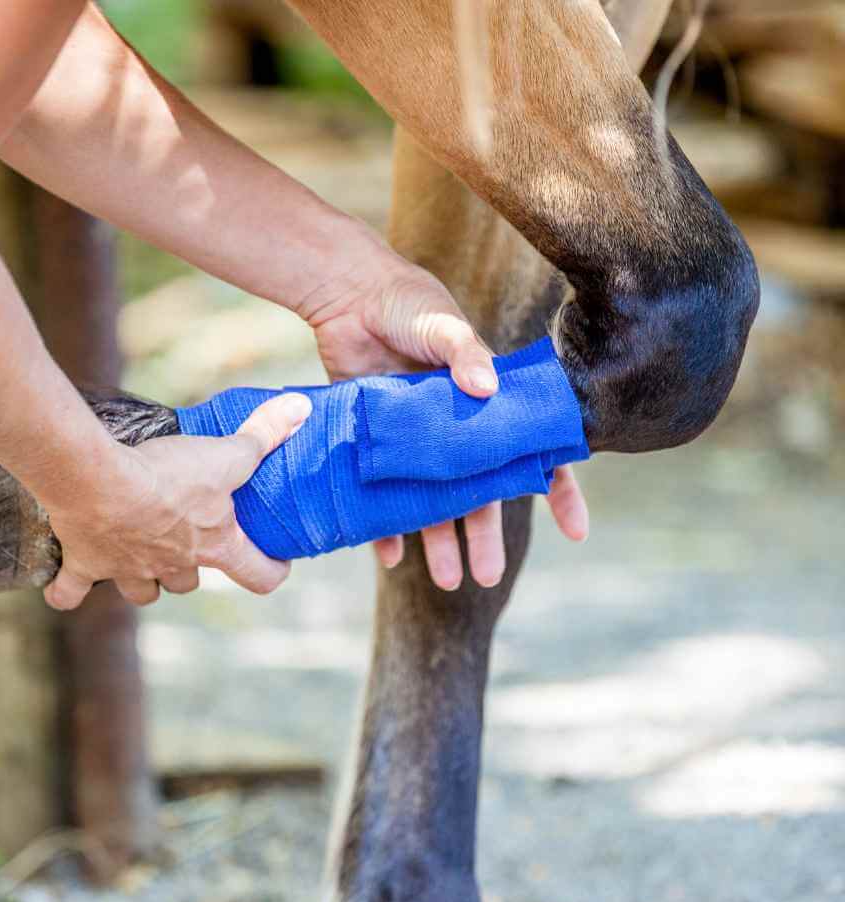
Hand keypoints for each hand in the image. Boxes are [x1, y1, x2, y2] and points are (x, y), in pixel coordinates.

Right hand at [41, 393, 312, 609]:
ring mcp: (129, 571)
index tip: (276, 564)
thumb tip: (302, 409)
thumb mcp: (225, 453)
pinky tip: (65, 588)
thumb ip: (263, 435)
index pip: (258, 576)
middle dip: (191, 568)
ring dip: (143, 580)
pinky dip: (68, 591)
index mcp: (214, 546)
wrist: (99, 482)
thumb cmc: (168, 474)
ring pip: (142, 591)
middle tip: (187, 543)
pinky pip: (72, 591)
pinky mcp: (86, 564)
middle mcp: (174, 567)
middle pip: (189, 583)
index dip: (271, 571)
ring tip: (138, 557)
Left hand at [302, 246, 587, 588]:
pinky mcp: (379, 446)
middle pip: (481, 493)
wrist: (348, 298)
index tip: (575, 530)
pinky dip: (386, 527)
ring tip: (446, 582)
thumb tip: (488, 390)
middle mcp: (457, 431)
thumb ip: (464, 353)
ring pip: (435, 504)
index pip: (533, 451)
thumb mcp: (442, 324)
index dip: (557, 490)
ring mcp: (418, 443)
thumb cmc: (408, 304)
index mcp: (487, 405)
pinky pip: (385, 496)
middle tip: (489, 576)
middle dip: (487, 536)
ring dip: (441, 542)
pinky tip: (390, 557)